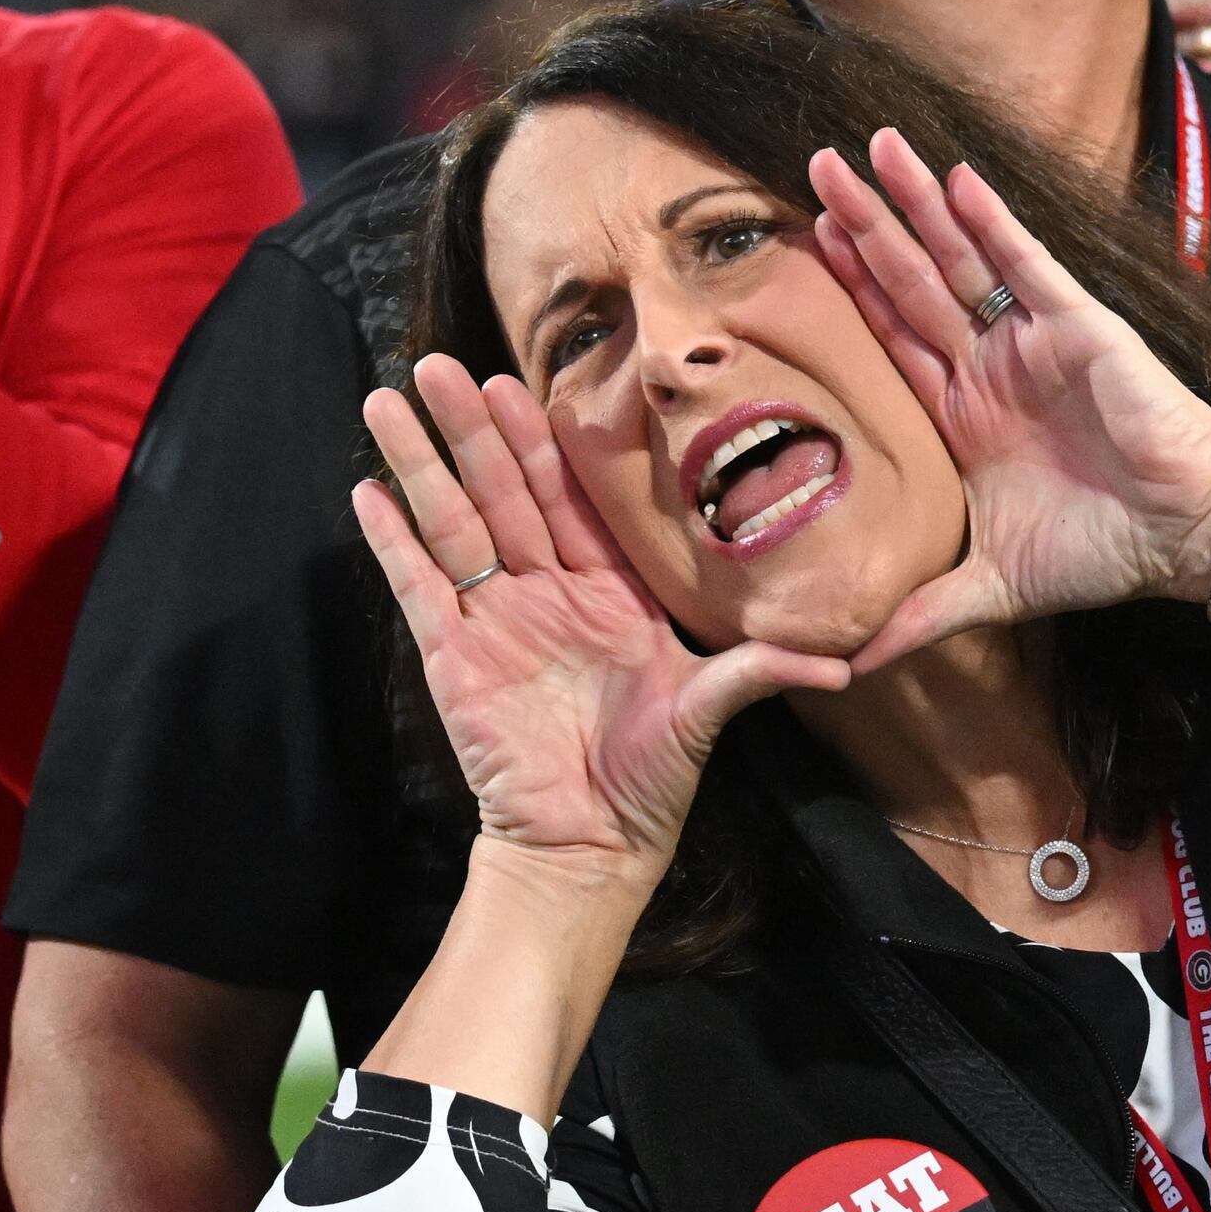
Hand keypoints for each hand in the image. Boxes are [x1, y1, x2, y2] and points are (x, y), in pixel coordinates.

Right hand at [354, 355, 847, 890]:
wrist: (590, 847)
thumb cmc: (651, 780)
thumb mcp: (708, 712)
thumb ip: (759, 671)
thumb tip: (844, 662)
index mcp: (607, 590)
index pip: (571, 497)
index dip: (544, 441)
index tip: (519, 382)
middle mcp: (547, 592)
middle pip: (503, 492)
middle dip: (472, 428)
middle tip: (441, 364)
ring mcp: (495, 620)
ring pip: (454, 523)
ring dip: (422, 463)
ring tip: (388, 400)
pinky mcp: (452, 658)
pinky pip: (417, 587)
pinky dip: (392, 541)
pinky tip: (367, 490)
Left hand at [805, 128, 1210, 673]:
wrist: (1188, 537)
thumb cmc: (1103, 554)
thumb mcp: (990, 589)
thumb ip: (920, 615)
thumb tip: (848, 668)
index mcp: (964, 414)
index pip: (891, 336)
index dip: (848, 288)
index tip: (800, 239)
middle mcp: (991, 365)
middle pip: (911, 279)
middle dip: (864, 223)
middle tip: (813, 162)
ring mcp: (1032, 339)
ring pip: (959, 256)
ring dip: (914, 203)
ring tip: (871, 146)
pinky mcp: (1079, 325)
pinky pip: (1026, 262)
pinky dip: (990, 219)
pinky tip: (952, 177)